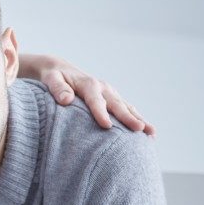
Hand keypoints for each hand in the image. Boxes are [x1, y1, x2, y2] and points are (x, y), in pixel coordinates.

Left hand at [20, 54, 155, 135]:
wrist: (60, 70)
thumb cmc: (54, 78)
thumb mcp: (51, 80)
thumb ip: (57, 89)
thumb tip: (66, 99)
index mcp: (89, 84)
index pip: (95, 101)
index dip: (101, 113)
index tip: (106, 126)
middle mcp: (103, 88)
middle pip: (117, 105)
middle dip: (128, 118)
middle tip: (140, 129)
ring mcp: (110, 93)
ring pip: (127, 107)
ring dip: (140, 119)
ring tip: (152, 134)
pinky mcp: (112, 99)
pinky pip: (127, 109)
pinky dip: (137, 119)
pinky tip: (147, 134)